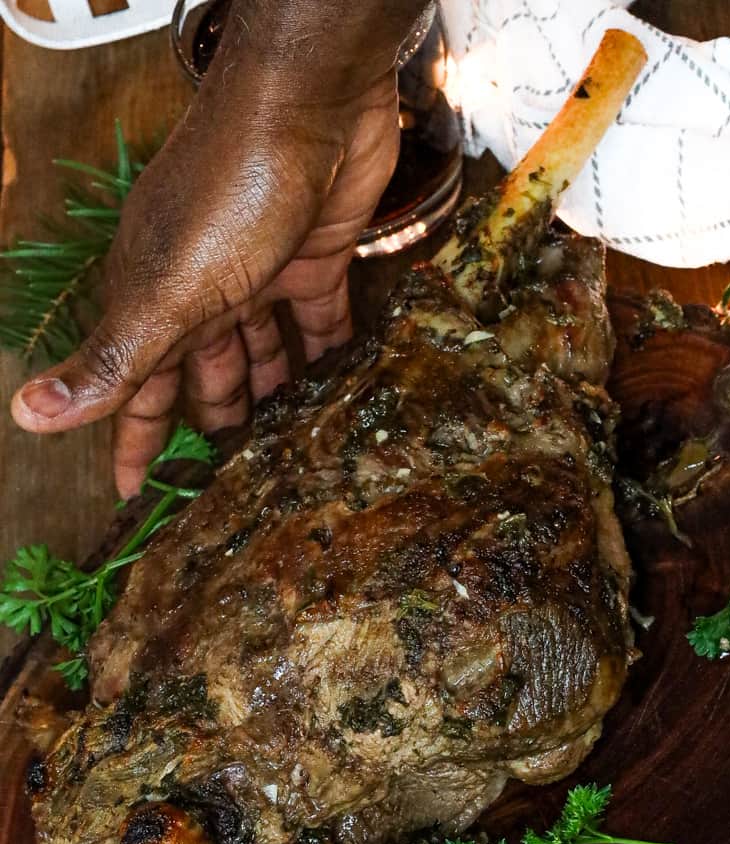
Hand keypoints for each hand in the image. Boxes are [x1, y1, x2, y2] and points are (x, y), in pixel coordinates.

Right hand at [10, 0, 423, 496]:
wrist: (310, 106)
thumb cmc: (229, 195)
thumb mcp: (164, 294)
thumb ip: (109, 360)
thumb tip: (25, 415)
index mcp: (153, 302)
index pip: (136, 388)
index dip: (133, 441)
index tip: (134, 493)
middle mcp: (202, 292)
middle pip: (202, 374)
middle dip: (212, 424)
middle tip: (234, 481)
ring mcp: (259, 275)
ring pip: (261, 352)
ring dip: (272, 395)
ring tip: (290, 448)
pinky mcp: (315, 260)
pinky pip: (319, 322)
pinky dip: (327, 355)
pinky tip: (340, 391)